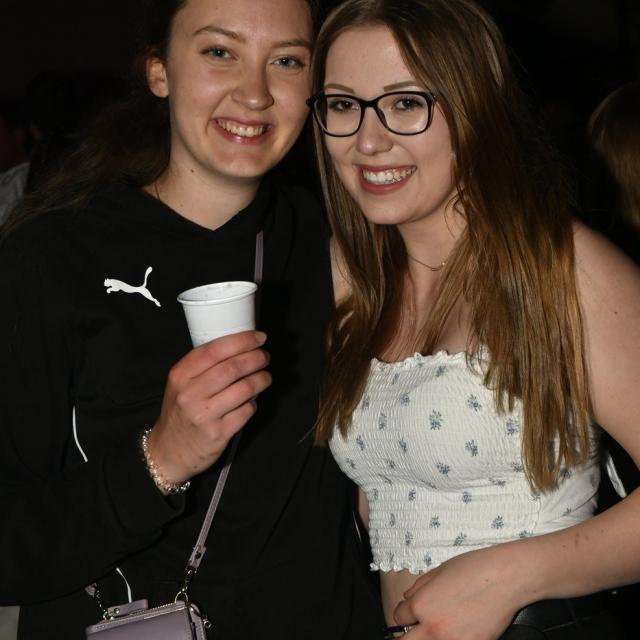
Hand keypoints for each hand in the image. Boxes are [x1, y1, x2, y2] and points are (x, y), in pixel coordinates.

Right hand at [147, 330, 271, 485]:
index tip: (258, 337)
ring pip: (244, 389)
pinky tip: (251, 401)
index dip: (241, 340)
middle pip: (232, 368)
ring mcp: (204, 415)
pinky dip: (254, 403)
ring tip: (265, 376)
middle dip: (256, 358)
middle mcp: (190, 394)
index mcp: (180, 376)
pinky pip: (246, 411)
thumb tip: (239, 347)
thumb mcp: (180, 384)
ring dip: (261, 379)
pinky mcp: (218, 434)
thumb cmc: (180, 412)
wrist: (168, 451)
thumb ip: (202, 366)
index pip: (214, 350)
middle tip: (265, 356)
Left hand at [394, 544, 529, 639]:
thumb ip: (419, 587)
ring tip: (439, 628)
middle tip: (414, 629)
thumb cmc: (474, 568)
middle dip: (406, 635)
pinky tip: (457, 631)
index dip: (404, 613)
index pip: (399, 617)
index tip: (409, 613)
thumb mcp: (439, 571)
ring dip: (428, 638)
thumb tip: (408, 599)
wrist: (506, 578)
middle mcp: (433, 627)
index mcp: (422, 605)